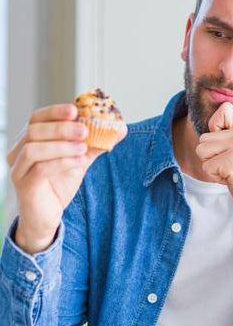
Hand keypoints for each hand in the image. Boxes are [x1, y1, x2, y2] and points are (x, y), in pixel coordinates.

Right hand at [6, 104, 126, 253]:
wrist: (47, 215)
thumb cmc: (59, 184)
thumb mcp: (79, 160)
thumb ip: (95, 144)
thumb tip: (120, 129)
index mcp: (29, 140)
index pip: (36, 118)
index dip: (54, 111)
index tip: (75, 110)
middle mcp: (18, 152)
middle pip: (34, 130)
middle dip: (61, 128)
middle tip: (84, 130)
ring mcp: (19, 169)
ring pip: (34, 149)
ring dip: (61, 145)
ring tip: (83, 147)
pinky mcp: (24, 185)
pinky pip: (40, 169)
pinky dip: (62, 162)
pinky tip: (79, 162)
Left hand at [195, 102, 232, 231]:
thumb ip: (231, 137)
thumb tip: (206, 132)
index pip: (223, 109)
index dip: (215, 126)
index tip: (225, 144)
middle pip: (204, 137)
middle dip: (212, 155)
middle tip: (232, 166)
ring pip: (201, 151)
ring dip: (212, 166)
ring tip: (232, 172)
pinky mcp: (231, 162)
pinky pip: (206, 167)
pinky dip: (216, 177)